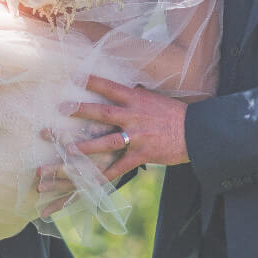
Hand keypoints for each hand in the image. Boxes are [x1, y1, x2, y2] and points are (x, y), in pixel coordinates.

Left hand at [36, 75, 189, 190]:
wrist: (196, 132)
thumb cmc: (175, 114)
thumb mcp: (154, 99)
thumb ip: (136, 96)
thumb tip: (125, 87)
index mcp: (136, 99)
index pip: (110, 87)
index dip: (93, 81)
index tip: (75, 76)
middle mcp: (134, 116)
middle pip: (102, 112)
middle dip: (80, 111)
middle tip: (60, 109)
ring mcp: (137, 136)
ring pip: (106, 141)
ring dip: (86, 146)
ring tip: (68, 149)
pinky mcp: (142, 155)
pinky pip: (120, 166)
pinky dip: (106, 174)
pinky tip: (92, 181)